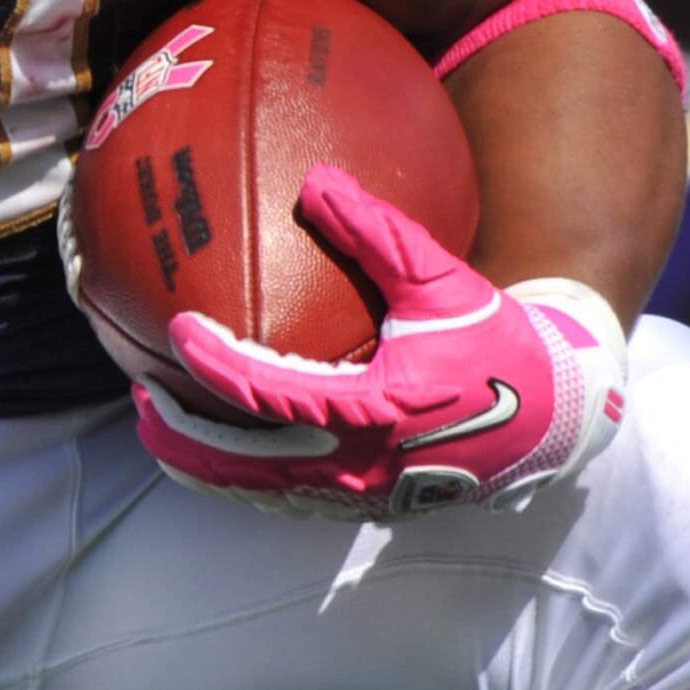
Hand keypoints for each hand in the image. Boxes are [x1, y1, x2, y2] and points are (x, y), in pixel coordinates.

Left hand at [132, 165, 628, 516]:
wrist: (552, 418)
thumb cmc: (495, 341)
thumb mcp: (443, 282)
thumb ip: (378, 233)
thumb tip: (316, 181)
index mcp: (373, 409)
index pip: (270, 393)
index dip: (217, 364)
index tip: (177, 329)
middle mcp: (360, 464)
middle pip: (243, 460)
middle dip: (182, 430)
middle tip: (138, 393)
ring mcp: (361, 496)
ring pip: (258, 489)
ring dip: (202, 461)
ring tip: (156, 427)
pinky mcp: (367, 508)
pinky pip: (286, 500)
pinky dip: (239, 480)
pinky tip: (213, 455)